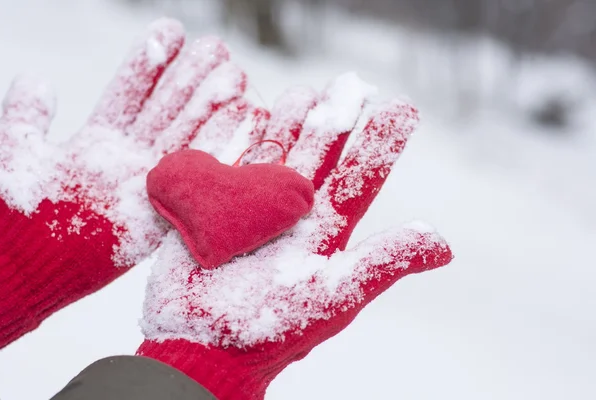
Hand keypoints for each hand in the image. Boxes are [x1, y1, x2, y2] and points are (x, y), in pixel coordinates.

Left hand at [0, 18, 258, 348]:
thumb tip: (36, 80)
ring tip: (234, 72)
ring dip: (209, 106)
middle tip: (218, 47)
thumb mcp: (18, 154)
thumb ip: (26, 116)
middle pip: (165, 110)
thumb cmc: (13, 215)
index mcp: (97, 142)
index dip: (149, 62)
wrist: (25, 265)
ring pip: (183, 136)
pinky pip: (195, 174)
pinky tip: (238, 120)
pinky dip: (217, 148)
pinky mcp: (162, 210)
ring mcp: (147, 183)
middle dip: (192, 77)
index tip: (171, 29)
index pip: (129, 92)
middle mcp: (127, 159)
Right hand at [137, 73, 452, 399]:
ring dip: (290, 123)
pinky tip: (249, 111)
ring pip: (275, 153)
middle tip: (352, 85)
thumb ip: (383, 264)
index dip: (380, 145)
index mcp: (324, 232)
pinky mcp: (213, 206)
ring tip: (307, 93)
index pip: (359, 179)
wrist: (201, 344)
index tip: (401, 109)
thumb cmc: (270, 330)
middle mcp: (291, 215)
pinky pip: (228, 163)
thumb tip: (445, 246)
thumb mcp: (333, 297)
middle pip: (318, 157)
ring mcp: (251, 207)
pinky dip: (238, 136)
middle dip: (335, 120)